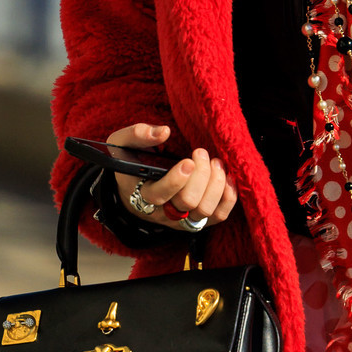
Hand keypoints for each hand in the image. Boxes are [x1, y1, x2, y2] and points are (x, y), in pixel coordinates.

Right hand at [107, 124, 237, 229]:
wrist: (135, 187)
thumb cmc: (131, 162)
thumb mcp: (123, 144)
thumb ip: (137, 135)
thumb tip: (163, 132)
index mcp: (142, 193)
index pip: (159, 195)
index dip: (176, 180)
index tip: (188, 161)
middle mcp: (163, 211)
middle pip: (187, 202)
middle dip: (201, 176)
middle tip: (201, 153)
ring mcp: (182, 219)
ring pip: (205, 210)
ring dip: (216, 184)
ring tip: (215, 162)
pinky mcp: (198, 220)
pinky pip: (218, 216)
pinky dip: (228, 198)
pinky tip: (227, 178)